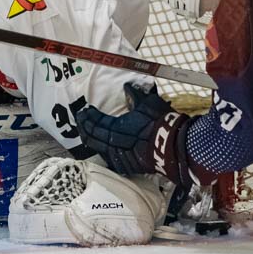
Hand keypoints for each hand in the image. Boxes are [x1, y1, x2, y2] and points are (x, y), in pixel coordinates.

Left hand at [76, 83, 193, 185]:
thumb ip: (134, 96)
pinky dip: (101, 151)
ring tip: (86, 132)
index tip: (85, 109)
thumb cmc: (159, 122)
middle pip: (92, 135)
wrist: (172, 146)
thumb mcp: (147, 103)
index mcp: (114, 126)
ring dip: (90, 139)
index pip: (95, 120)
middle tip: (81, 119)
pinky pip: (107, 159)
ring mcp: (117, 156)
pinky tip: (99, 146)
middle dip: (84, 126)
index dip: (88, 115)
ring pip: (97, 148)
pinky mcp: (124, 166)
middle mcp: (112, 142)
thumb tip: (126, 87)